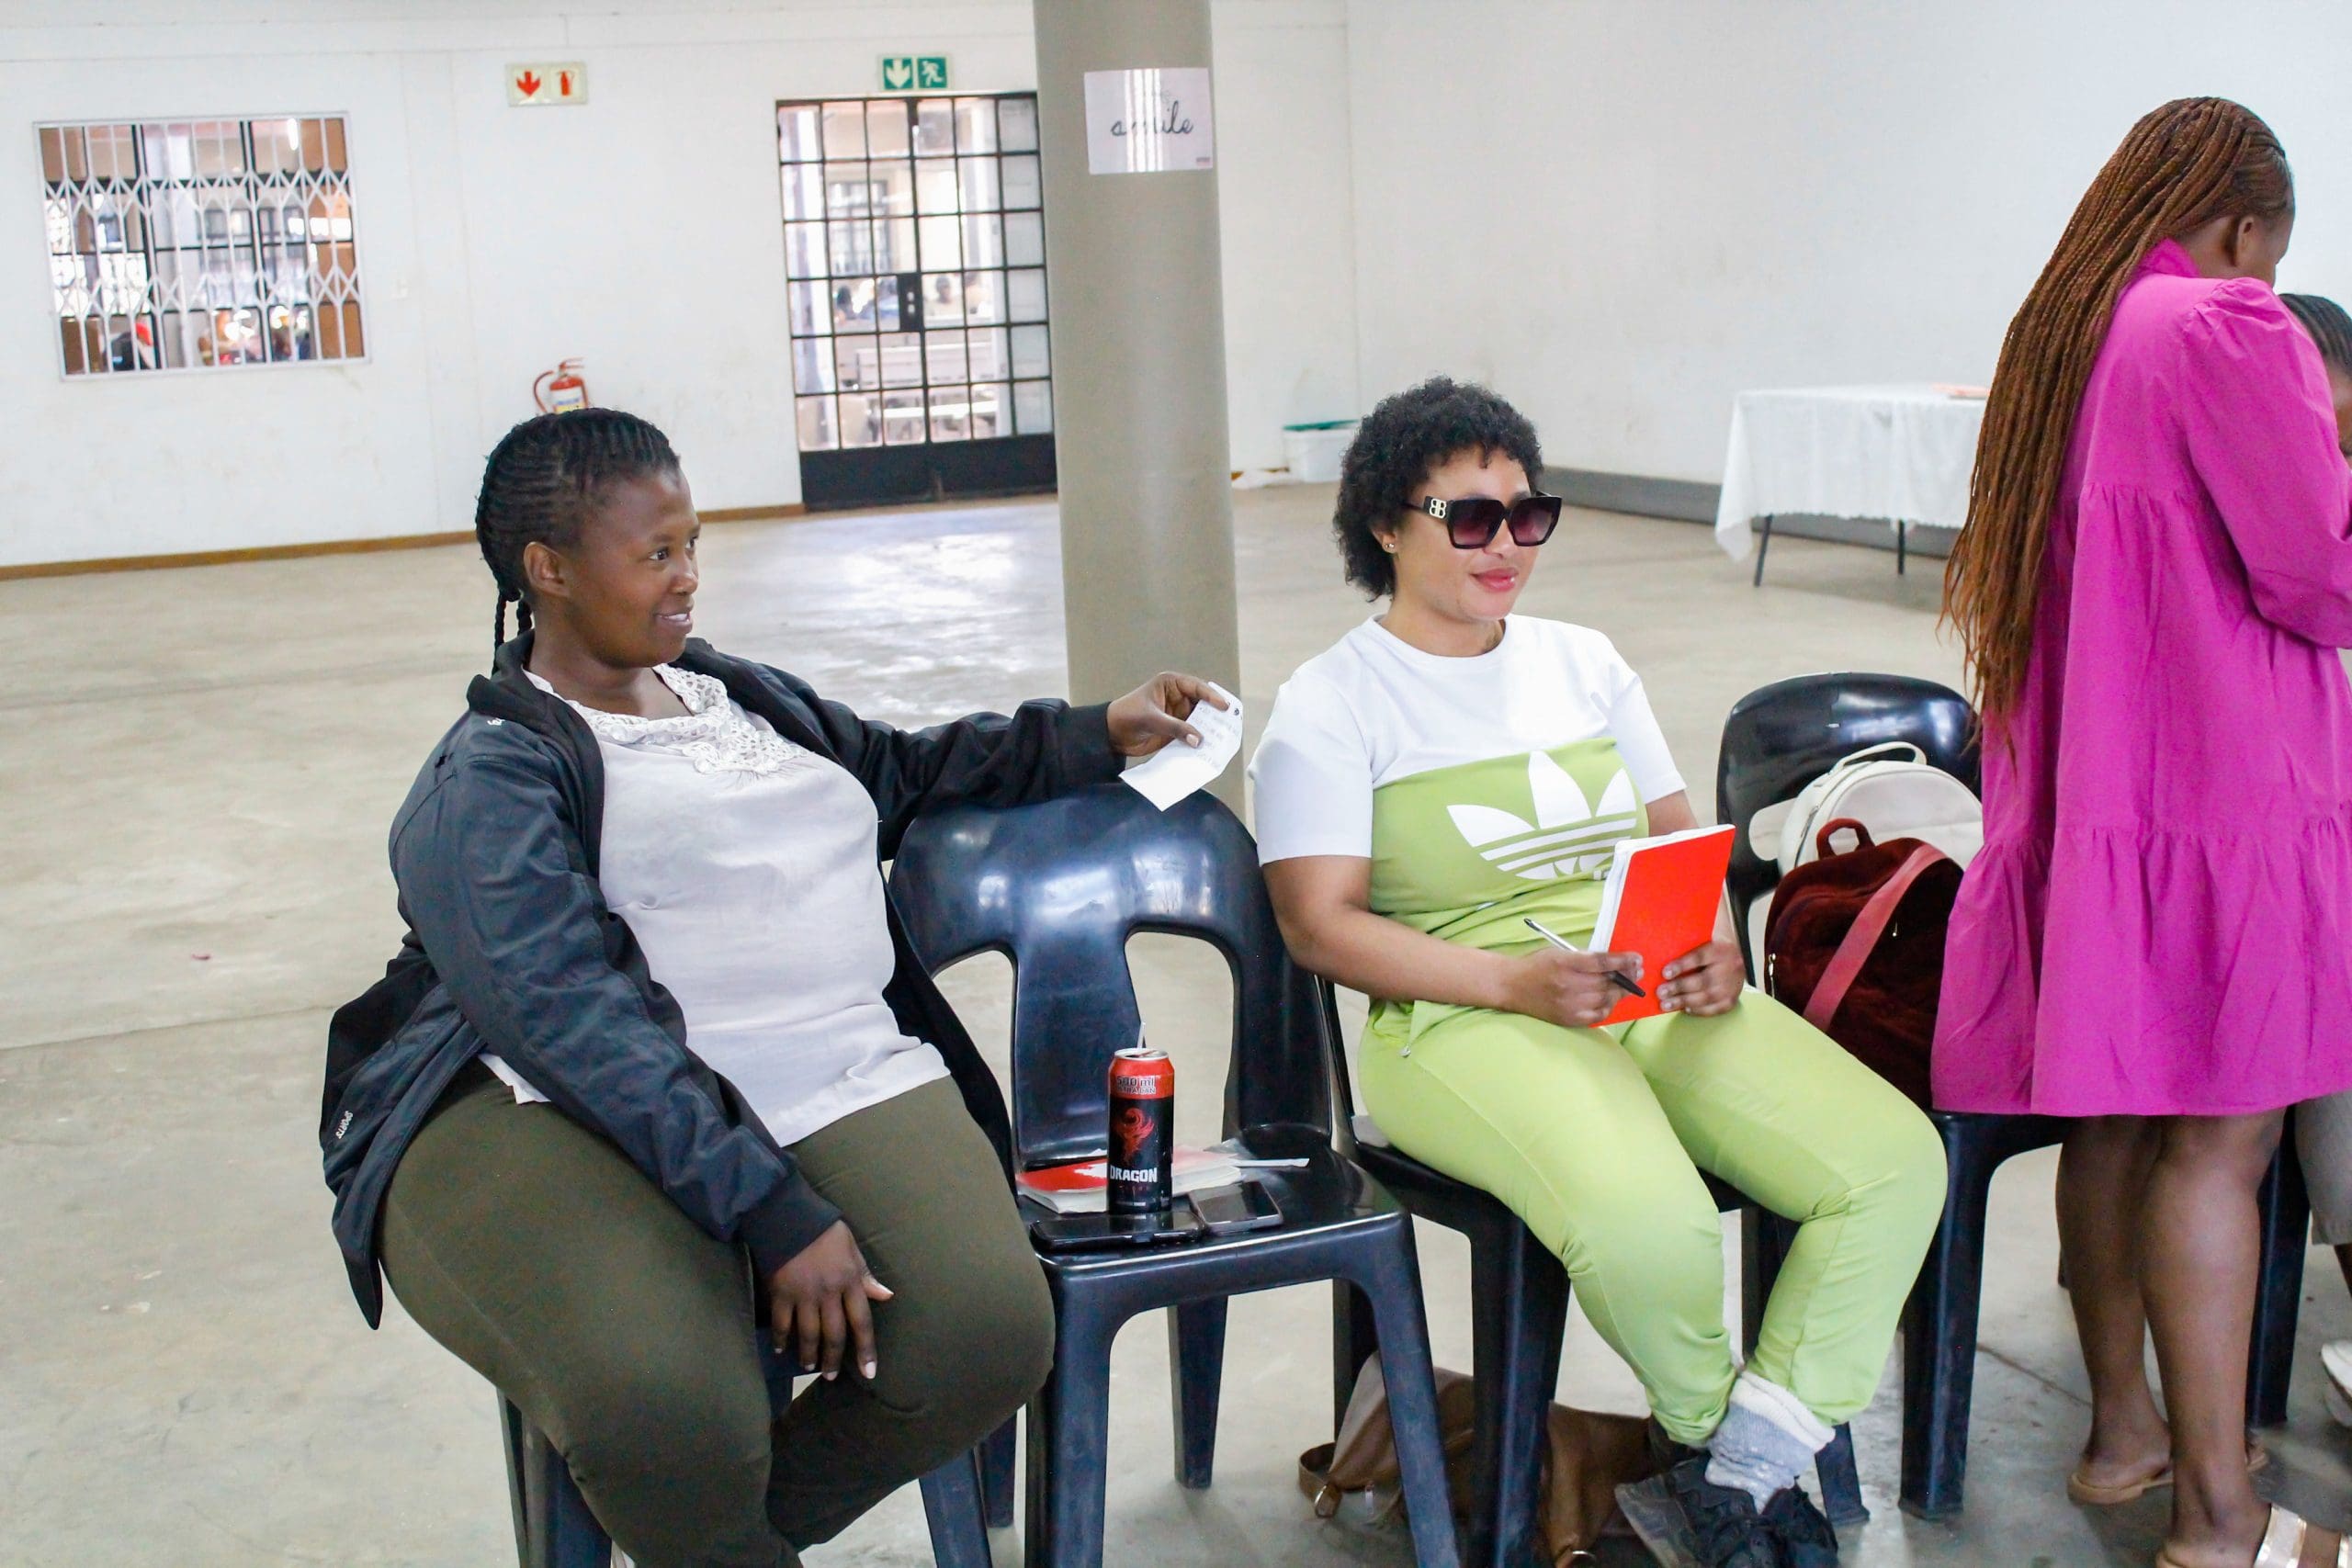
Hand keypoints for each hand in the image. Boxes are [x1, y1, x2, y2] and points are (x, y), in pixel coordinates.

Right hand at [766, 1221, 891, 1381]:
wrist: (789, 1214)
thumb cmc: (825, 1230)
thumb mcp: (852, 1248)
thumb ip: (866, 1275)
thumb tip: (886, 1296)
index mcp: (850, 1281)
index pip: (862, 1322)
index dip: (866, 1349)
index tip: (870, 1372)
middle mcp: (828, 1292)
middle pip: (834, 1334)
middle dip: (834, 1359)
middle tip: (832, 1377)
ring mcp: (803, 1294)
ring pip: (808, 1333)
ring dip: (809, 1354)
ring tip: (808, 1367)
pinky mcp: (780, 1292)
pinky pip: (781, 1322)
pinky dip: (780, 1338)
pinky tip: (779, 1350)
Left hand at [1106, 673, 1228, 757]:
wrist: (1111, 735)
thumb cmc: (1126, 716)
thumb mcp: (1151, 719)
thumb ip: (1175, 728)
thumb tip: (1199, 740)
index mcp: (1171, 685)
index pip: (1196, 687)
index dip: (1212, 696)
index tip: (1224, 707)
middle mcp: (1177, 698)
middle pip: (1202, 704)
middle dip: (1215, 714)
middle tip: (1230, 723)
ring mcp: (1178, 715)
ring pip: (1199, 721)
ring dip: (1209, 729)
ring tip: (1224, 738)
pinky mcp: (1176, 730)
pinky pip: (1192, 734)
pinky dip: (1199, 741)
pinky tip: (1209, 748)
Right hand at [1503, 947, 1643, 1029]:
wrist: (1512, 986)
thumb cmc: (1537, 965)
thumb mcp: (1559, 952)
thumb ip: (1585, 958)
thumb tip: (1615, 963)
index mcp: (1565, 963)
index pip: (1602, 962)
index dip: (1622, 960)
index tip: (1637, 959)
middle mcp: (1568, 984)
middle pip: (1607, 982)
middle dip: (1626, 977)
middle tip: (1637, 973)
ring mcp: (1569, 1004)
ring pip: (1605, 999)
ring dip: (1620, 992)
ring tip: (1627, 986)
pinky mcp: (1569, 1019)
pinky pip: (1598, 1015)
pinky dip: (1608, 1007)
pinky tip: (1611, 1000)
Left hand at [1658, 940, 1744, 1016]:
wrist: (1740, 957)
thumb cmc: (1714, 951)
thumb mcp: (1705, 943)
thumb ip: (1688, 950)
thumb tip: (1663, 960)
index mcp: (1719, 950)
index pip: (1699, 957)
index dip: (1682, 966)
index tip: (1665, 973)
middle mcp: (1728, 968)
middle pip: (1702, 980)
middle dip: (1679, 987)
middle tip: (1661, 992)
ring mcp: (1732, 986)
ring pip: (1707, 997)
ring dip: (1684, 1002)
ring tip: (1666, 1005)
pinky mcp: (1732, 999)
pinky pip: (1715, 1008)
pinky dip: (1699, 1010)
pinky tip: (1686, 1009)